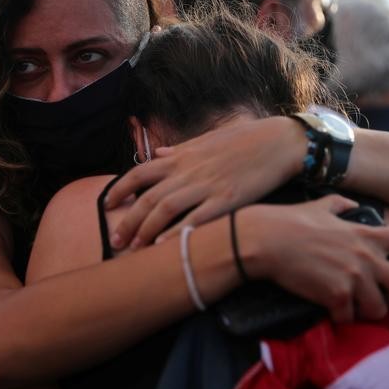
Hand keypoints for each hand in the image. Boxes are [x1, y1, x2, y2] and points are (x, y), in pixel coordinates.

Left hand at [104, 116, 306, 249]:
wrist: (280, 141)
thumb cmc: (246, 139)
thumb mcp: (209, 139)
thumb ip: (182, 149)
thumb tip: (160, 153)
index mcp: (183, 156)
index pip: (139, 172)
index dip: (119, 189)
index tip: (107, 205)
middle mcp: (189, 171)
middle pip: (148, 197)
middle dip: (127, 221)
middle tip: (115, 241)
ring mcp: (207, 185)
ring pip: (166, 209)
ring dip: (146, 230)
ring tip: (134, 249)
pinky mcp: (228, 199)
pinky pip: (197, 219)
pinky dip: (178, 232)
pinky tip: (166, 246)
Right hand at [241, 195, 388, 322]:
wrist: (266, 240)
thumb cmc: (290, 220)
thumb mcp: (322, 205)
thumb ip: (343, 206)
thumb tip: (353, 206)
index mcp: (366, 235)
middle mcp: (366, 257)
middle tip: (384, 296)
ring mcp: (353, 278)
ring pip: (380, 310)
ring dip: (367, 311)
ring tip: (353, 307)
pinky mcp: (336, 296)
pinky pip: (349, 318)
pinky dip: (340, 317)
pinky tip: (330, 310)